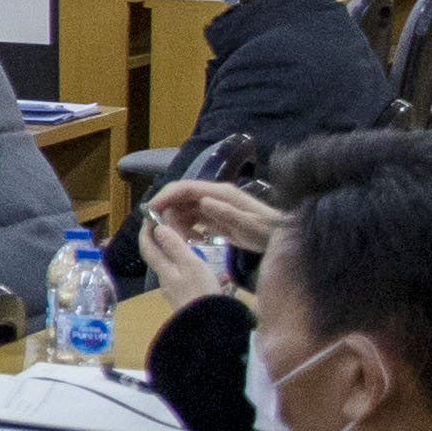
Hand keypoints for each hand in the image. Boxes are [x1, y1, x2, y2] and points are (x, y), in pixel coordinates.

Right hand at [139, 181, 276, 295]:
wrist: (281, 238)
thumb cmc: (268, 232)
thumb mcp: (250, 225)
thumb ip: (227, 213)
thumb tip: (203, 200)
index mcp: (220, 193)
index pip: (184, 188)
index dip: (165, 196)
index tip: (150, 211)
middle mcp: (214, 195)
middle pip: (180, 198)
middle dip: (169, 214)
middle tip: (168, 235)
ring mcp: (215, 205)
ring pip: (184, 209)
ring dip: (178, 224)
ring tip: (184, 242)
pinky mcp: (216, 216)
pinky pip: (193, 219)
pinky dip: (188, 229)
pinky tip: (194, 241)